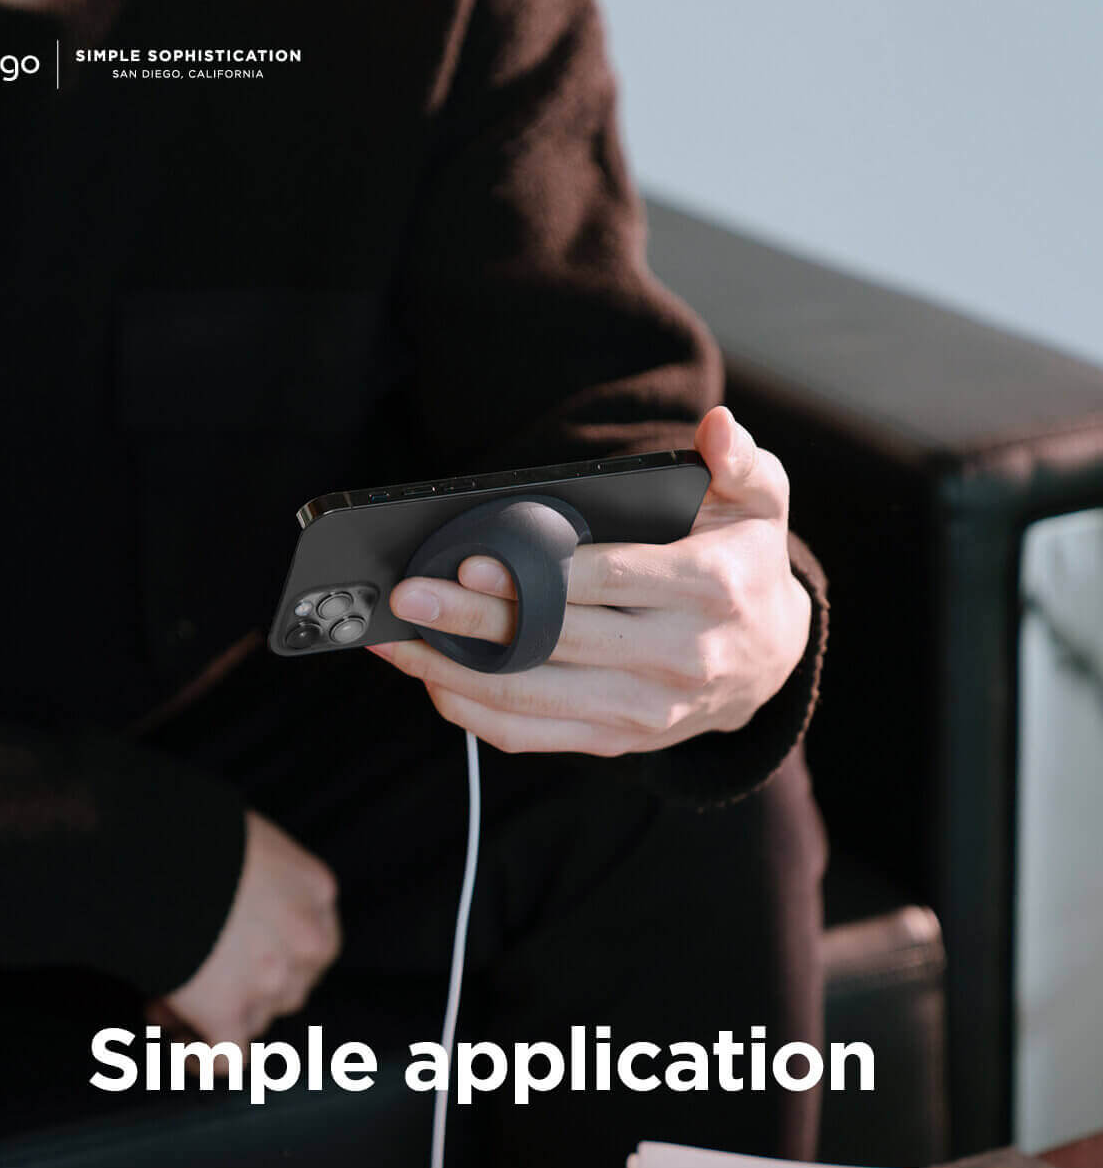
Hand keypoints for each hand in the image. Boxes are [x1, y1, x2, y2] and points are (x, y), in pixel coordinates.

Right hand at [149, 810, 340, 1049]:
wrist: (152, 850)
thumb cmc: (190, 831)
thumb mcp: (249, 841)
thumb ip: (261, 879)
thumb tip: (236, 904)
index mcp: (315, 891)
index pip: (312, 942)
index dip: (276, 954)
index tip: (239, 954)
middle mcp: (307, 940)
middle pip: (290, 985)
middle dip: (245, 986)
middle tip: (196, 975)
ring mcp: (271, 980)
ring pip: (256, 1018)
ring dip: (214, 1013)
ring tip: (164, 994)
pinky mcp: (227, 1013)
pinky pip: (226, 1057)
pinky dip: (203, 1057)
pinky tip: (178, 1044)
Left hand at [369, 406, 810, 756]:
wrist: (770, 661)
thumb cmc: (745, 564)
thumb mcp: (760, 502)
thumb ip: (740, 460)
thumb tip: (718, 426)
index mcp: (711, 589)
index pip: (609, 581)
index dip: (537, 574)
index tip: (470, 560)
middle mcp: (683, 658)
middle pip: (557, 639)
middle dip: (473, 620)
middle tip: (408, 595)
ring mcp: (649, 711)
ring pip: (535, 695)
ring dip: (456, 671)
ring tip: (397, 640)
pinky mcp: (620, 741)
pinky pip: (534, 736)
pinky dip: (476, 713)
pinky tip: (433, 681)